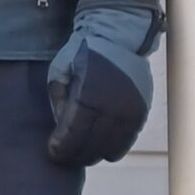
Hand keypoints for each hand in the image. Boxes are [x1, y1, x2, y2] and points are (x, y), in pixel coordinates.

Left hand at [47, 8, 154, 166]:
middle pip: (91, 145)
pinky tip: (100, 147)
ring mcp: (129, 111)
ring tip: (81, 153)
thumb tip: (61, 128)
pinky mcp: (141, 112)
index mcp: (88, 95)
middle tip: (64, 157)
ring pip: (110, 148)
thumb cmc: (83, 53)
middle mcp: (112, 106)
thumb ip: (58, 101)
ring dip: (94, 154)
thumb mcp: (59, 71)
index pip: (73, 134)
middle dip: (75, 155)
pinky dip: (113, 148)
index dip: (62, 148)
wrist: (118, 36)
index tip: (53, 152)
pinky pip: (126, 141)